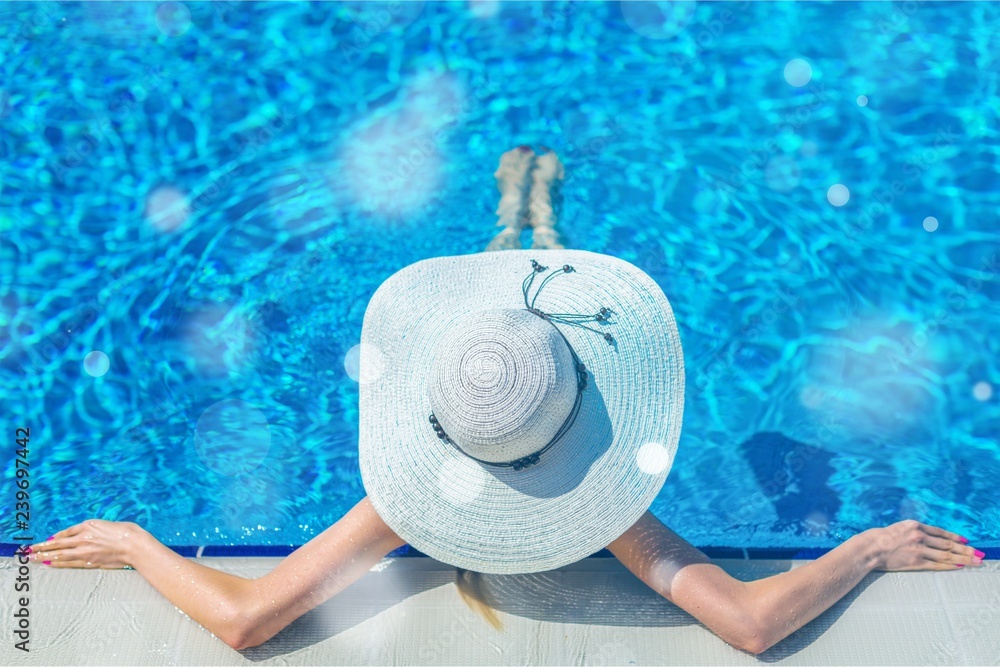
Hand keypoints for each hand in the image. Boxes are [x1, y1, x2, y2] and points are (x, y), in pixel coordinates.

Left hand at [26, 519, 143, 568]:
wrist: (135, 546)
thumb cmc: (126, 532)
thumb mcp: (108, 524)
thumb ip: (93, 528)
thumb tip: (84, 533)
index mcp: (88, 526)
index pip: (66, 532)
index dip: (54, 537)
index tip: (46, 540)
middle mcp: (84, 538)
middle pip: (57, 544)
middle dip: (42, 547)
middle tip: (29, 550)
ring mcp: (85, 551)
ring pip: (60, 554)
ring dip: (45, 556)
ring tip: (34, 558)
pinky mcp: (90, 562)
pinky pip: (70, 563)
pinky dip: (59, 563)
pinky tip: (51, 564)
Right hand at [866, 519, 984, 571]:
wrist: (870, 548)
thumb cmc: (880, 538)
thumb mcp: (899, 528)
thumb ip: (913, 531)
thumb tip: (928, 538)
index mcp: (915, 525)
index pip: (941, 532)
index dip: (955, 537)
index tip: (966, 541)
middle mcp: (920, 536)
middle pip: (948, 544)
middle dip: (966, 549)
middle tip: (979, 553)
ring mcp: (919, 550)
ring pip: (946, 554)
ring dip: (963, 558)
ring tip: (975, 561)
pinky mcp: (916, 561)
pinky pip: (937, 564)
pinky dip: (949, 565)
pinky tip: (958, 566)